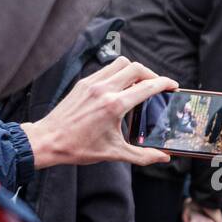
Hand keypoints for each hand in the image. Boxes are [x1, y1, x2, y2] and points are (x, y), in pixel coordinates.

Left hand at [21, 57, 177, 168]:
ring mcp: (92, 83)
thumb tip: (163, 158)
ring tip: (139, 83)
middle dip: (151, 74)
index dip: (164, 83)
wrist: (49, 140)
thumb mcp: (114, 153)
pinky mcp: (83, 83)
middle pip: (136, 67)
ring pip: (120, 63)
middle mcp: (104, 89)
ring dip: (134, 70)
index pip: (147, 86)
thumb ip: (142, 155)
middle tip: (157, 85)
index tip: (173, 85)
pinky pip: (106, 70)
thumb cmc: (79, 148)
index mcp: (115, 105)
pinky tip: (120, 87)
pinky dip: (118, 74)